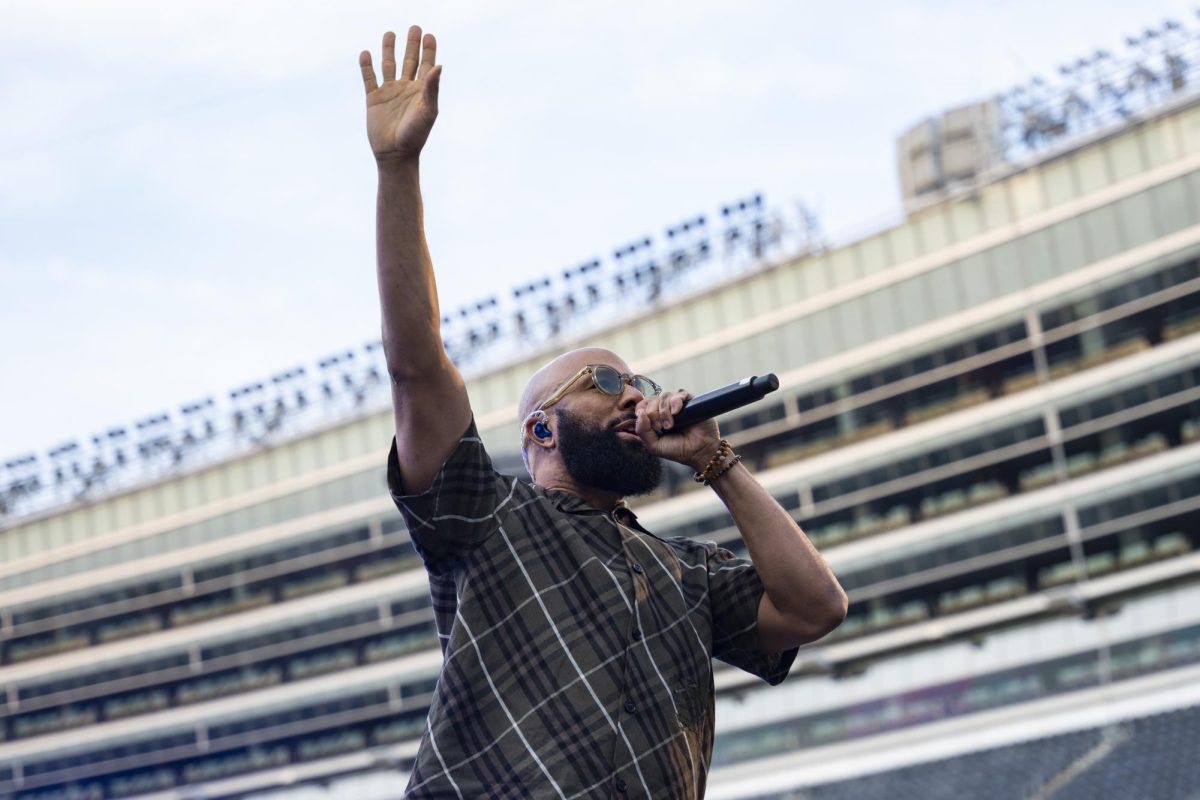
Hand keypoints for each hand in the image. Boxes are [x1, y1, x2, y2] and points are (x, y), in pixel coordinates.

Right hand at [360, 25, 441, 163]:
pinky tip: (366, 53)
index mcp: (421, 91)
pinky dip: (366, 66)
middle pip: (409, 61)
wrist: (395, 154)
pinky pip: (369, 78)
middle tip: (414, 28)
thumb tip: (439, 65)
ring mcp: (389, 93)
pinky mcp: (373, 99)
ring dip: (389, 50)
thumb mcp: (427, 111)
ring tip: (389, 34)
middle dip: (412, 44)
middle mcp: (406, 89)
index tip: (429, 35)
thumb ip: (432, 88)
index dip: (429, 50)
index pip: (427, 65)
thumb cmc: (415, 135)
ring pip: (389, 65)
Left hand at [633, 390, 722, 470]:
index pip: (642, 405)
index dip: (641, 411)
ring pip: (664, 396)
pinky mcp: (690, 401)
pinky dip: (675, 401)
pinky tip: (677, 412)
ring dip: (664, 411)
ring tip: (670, 425)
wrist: (699, 452)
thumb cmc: (678, 450)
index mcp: (654, 418)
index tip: (647, 423)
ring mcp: (677, 405)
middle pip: (651, 399)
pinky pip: (679, 393)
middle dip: (653, 414)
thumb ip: (642, 431)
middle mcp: (665, 409)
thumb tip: (640, 413)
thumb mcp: (654, 445)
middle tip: (661, 428)